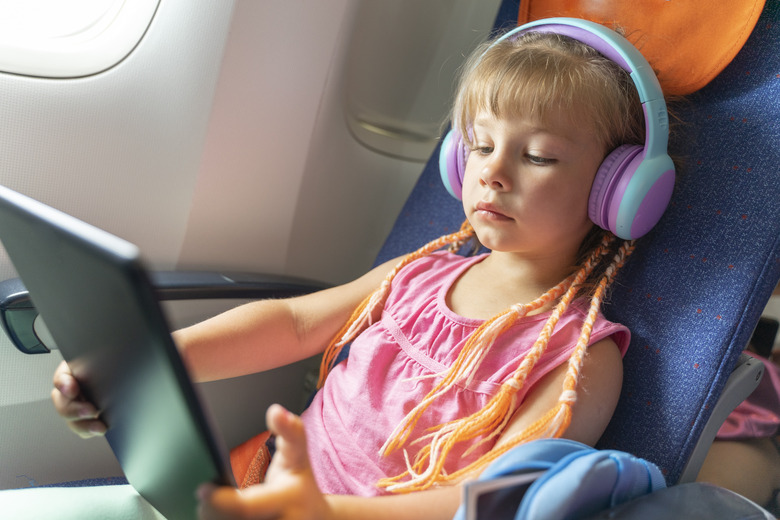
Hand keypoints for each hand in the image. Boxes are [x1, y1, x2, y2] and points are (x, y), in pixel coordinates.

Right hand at [51, 360, 105, 437]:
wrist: (120, 378)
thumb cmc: (106, 367)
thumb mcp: (99, 361)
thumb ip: (93, 363)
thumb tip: (92, 369)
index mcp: (71, 374)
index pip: (61, 378)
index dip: (64, 384)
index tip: (72, 389)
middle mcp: (69, 393)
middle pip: (63, 404)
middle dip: (76, 409)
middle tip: (90, 410)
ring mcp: (76, 408)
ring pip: (72, 421)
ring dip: (84, 425)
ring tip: (99, 426)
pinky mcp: (85, 420)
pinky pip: (83, 430)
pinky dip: (91, 431)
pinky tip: (101, 429)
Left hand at [198, 404, 330, 519]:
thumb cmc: (300, 484)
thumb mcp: (299, 455)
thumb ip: (290, 431)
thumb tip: (276, 411)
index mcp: (287, 501)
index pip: (245, 508)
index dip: (218, 501)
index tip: (202, 488)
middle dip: (210, 510)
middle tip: (204, 495)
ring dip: (213, 518)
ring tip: (212, 506)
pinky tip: (219, 515)